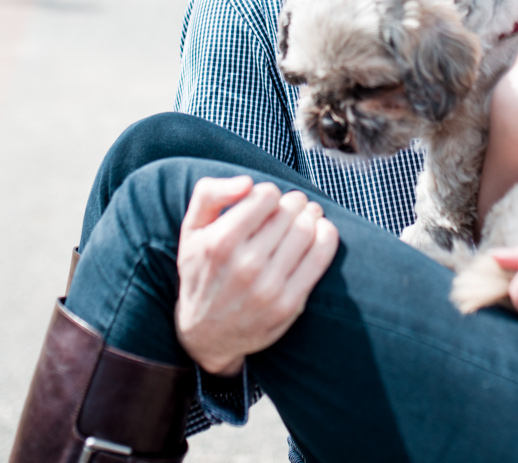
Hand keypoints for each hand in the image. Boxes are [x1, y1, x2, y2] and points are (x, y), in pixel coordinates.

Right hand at [174, 176, 338, 375]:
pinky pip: (320, 258)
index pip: (266, 196)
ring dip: (311, 216)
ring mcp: (269, 287)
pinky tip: (321, 231)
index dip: (269, 194)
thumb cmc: (201, 271)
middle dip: (293, 203)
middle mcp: (245, 266)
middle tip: (292, 206)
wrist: (205, 334)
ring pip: (307, 231)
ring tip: (307, 215)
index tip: (266, 203)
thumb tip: (247, 182)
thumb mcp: (191, 231)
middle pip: (289, 212)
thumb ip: (209, 195)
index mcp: (220, 243)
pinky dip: (326, 237)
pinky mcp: (289, 304)